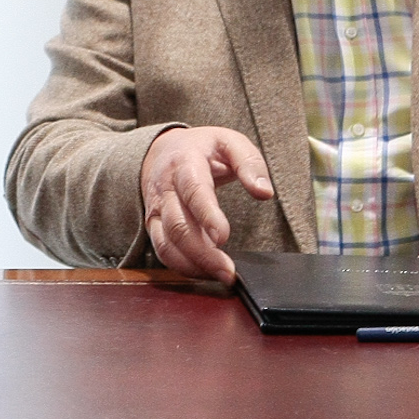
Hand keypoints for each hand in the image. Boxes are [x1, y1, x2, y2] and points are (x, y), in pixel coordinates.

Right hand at [140, 126, 274, 281]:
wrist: (162, 150)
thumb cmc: (202, 148)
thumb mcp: (229, 142)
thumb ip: (249, 163)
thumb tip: (264, 192)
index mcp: (185, 162)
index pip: (193, 190)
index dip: (206, 215)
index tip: (223, 237)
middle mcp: (165, 188)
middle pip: (178, 225)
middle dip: (203, 253)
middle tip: (228, 271)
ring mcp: (157, 209)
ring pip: (167, 243)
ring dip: (193, 265)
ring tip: (221, 276)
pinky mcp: (154, 226)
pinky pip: (163, 251)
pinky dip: (182, 267)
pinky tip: (205, 272)